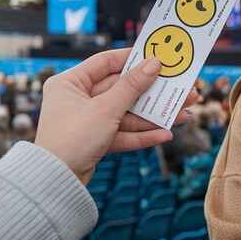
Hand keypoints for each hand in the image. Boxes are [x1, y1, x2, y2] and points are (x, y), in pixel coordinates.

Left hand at [35, 48, 197, 184]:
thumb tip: (154, 63)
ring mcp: (88, 121)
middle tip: (181, 89)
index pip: (106, 62)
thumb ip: (132, 85)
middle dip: (153, 93)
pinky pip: (123, 133)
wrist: (56, 182)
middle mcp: (78, 99)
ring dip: (154, 116)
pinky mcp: (96, 141)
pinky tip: (165, 134)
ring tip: (184, 114)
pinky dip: (143, 134)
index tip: (158, 57)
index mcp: (70, 83)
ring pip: (128, 113)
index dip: (133, 59)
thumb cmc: (73, 138)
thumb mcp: (106, 108)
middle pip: (123, 90)